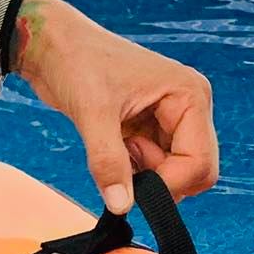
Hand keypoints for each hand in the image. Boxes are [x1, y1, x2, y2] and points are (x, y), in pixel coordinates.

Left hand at [15, 0, 218, 212]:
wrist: (53, 47)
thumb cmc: (76, 61)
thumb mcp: (92, 113)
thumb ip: (109, 162)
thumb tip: (121, 206)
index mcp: (189, 95)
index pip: (200, 163)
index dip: (170, 185)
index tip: (132, 188)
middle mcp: (188, 108)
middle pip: (195, 173)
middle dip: (160, 181)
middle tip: (123, 160)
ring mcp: (171, 121)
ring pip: (173, 175)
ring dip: (143, 176)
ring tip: (114, 145)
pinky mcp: (152, 130)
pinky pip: (154, 170)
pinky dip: (133, 171)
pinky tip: (114, 147)